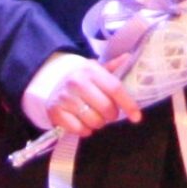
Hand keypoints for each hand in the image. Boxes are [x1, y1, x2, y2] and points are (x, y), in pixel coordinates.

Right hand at [23, 53, 142, 136]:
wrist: (50, 80)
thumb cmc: (80, 78)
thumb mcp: (95, 70)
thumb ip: (113, 67)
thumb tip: (128, 57)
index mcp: (91, 71)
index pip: (115, 89)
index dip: (128, 105)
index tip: (136, 117)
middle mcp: (77, 82)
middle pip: (106, 108)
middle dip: (111, 115)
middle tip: (108, 113)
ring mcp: (65, 97)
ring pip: (94, 121)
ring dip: (98, 123)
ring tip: (94, 116)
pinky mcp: (55, 111)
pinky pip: (79, 129)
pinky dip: (85, 130)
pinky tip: (82, 122)